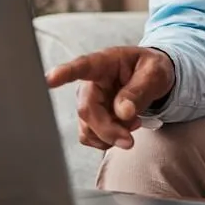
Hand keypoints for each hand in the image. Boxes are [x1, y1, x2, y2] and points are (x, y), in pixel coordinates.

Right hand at [45, 47, 174, 150]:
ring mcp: (88, 101)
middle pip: (87, 110)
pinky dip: (108, 140)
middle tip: (129, 140)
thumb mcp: (154, 73)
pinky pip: (91, 137)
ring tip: (133, 125)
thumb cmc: (152, 69)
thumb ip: (138, 90)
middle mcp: (90, 83)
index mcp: (104, 63)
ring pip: (87, 128)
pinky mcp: (91, 118)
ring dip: (110, 136)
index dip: (64, 73)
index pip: (81, 67)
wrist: (153, 78)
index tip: (50, 79)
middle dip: (108, 130)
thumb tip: (122, 112)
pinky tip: (124, 130)